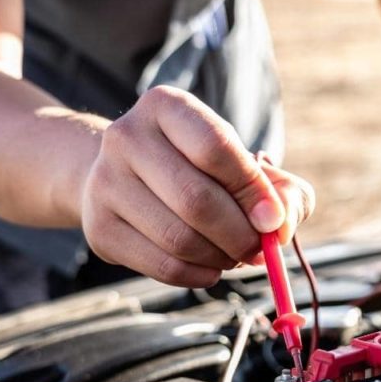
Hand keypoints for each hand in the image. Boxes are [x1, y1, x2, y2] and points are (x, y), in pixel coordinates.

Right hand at [80, 85, 313, 286]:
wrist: (125, 177)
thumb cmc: (201, 169)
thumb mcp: (246, 163)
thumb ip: (282, 189)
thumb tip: (281, 225)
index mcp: (166, 107)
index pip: (216, 148)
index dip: (252, 191)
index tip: (273, 220)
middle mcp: (126, 137)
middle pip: (196, 200)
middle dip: (240, 234)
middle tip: (258, 248)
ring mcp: (105, 183)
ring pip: (180, 239)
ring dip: (221, 257)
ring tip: (233, 254)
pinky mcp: (98, 228)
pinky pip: (162, 266)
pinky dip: (199, 274)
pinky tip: (211, 266)